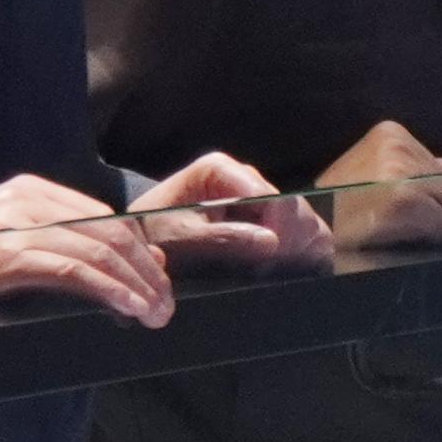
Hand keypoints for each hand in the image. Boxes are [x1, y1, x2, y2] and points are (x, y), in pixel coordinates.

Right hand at [0, 172, 173, 327]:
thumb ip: (62, 248)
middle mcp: (23, 198)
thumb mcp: (15, 250)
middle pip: (109, 231)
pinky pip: (71, 269)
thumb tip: (130, 263)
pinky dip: (107, 289)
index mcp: (28, 190)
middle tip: (165, 304)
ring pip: (96, 250)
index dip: (140, 250)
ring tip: (154, 313)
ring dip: (135, 284)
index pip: (103, 217)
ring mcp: (13, 223)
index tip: (160, 281)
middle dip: (146, 270)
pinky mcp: (5, 254)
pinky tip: (127, 307)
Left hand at [132, 146, 329, 275]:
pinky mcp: (264, 217)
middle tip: (272, 270)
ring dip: (295, 248)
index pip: (267, 195)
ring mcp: (257, 197)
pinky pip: (296, 232)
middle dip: (288, 240)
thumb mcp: (183, 239)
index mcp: (221, 169)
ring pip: (299, 219)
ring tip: (274, 272)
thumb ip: (225, 239)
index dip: (276, 228)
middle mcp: (244, 177)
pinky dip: (297, 252)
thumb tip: (271, 241)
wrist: (143, 238)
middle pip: (289, 206)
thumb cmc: (155, 233)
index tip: (271, 256)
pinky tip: (283, 270)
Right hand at [308, 118, 441, 255]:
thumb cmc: (344, 211)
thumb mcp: (388, 181)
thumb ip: (437, 174)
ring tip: (401, 231)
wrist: (311, 234)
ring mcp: (399, 171)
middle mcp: (398, 146)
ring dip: (439, 230)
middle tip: (405, 225)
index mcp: (392, 135)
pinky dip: (430, 238)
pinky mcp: (402, 199)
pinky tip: (400, 236)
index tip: (414, 210)